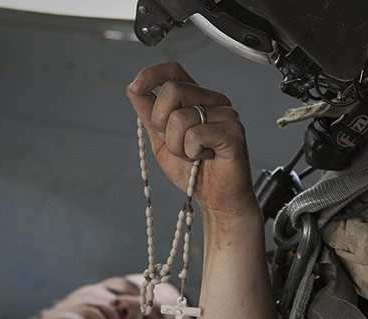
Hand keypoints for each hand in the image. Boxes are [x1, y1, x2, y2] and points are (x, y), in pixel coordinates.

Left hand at [126, 62, 257, 221]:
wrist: (218, 200)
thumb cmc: (196, 173)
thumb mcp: (163, 141)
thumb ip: (150, 115)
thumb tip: (134, 89)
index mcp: (198, 99)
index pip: (174, 71)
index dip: (152, 74)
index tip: (137, 87)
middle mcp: (214, 101)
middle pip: (172, 90)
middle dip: (162, 124)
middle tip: (178, 145)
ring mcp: (226, 114)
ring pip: (180, 117)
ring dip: (178, 146)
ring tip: (194, 156)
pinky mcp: (233, 132)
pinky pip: (195, 135)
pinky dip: (192, 153)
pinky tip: (206, 158)